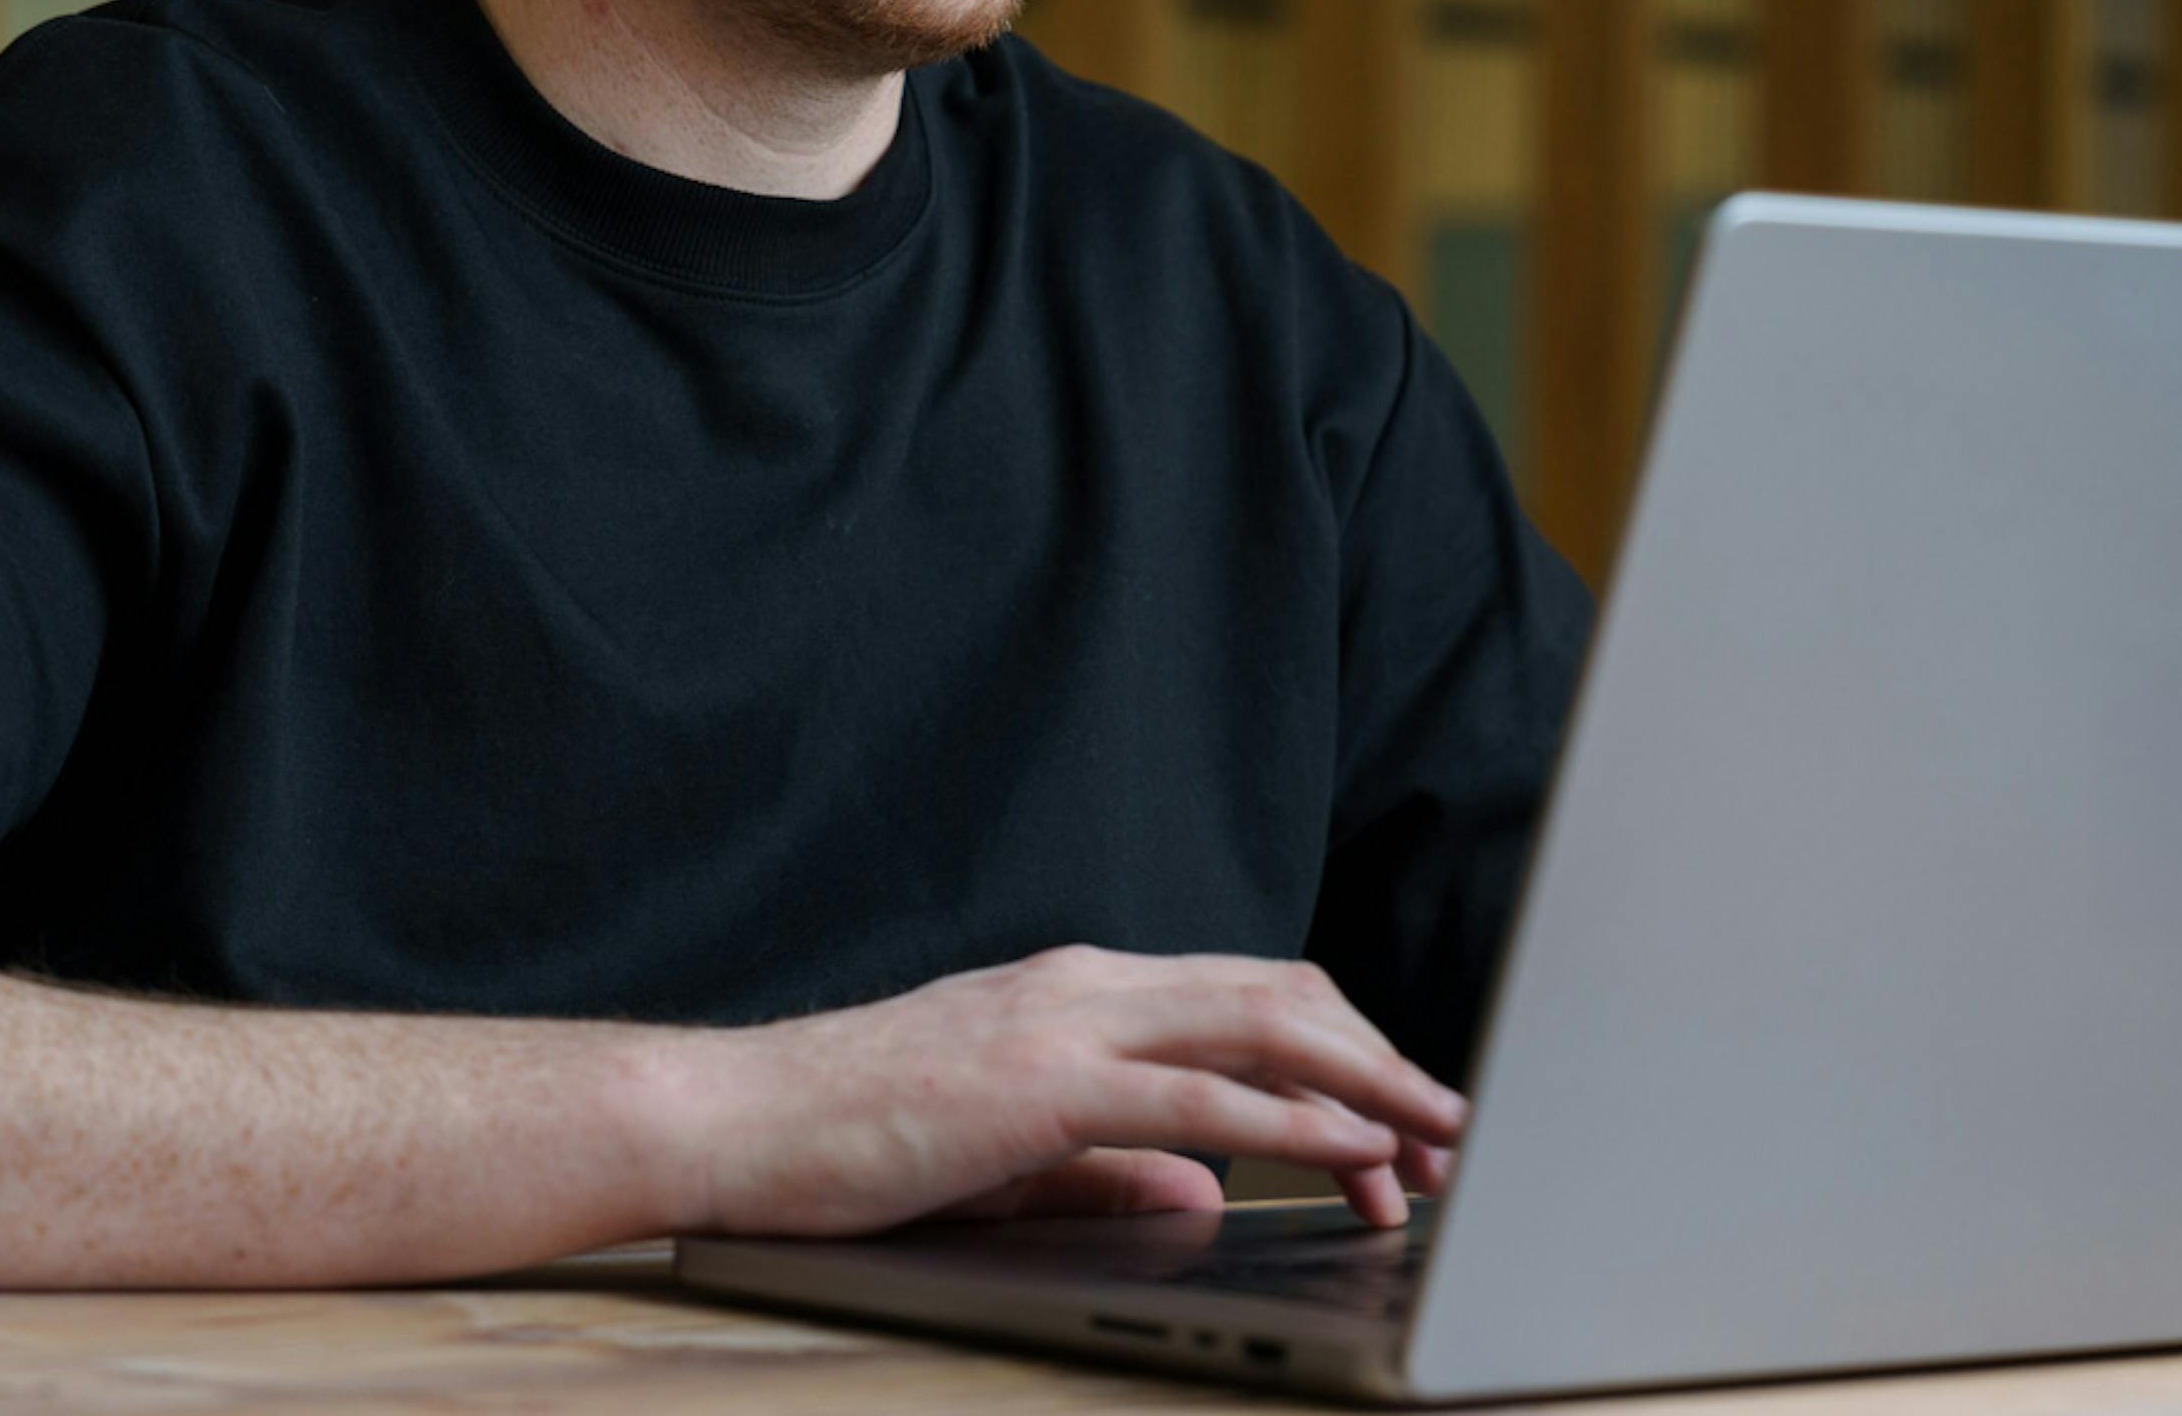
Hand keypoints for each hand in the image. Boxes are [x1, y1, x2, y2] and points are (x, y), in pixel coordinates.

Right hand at [663, 945, 1465, 1237]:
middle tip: (1450, 1131)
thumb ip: (1112, 1170)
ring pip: (1260, 1029)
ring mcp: (1065, 1023)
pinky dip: (1290, 1124)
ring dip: (1365, 1084)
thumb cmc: (848, 1137)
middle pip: (1280, 997)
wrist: (731, 1120)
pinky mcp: (1041, 1084)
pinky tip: (1350, 1154)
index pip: (1246, 999)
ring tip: (1436, 1137)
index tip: (1400, 1120)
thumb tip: (1206, 1196)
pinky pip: (1197, 1099)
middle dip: (1381, 1061)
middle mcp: (1085, 984)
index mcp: (1078, 992)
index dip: (1341, 1053)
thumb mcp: (1007, 1152)